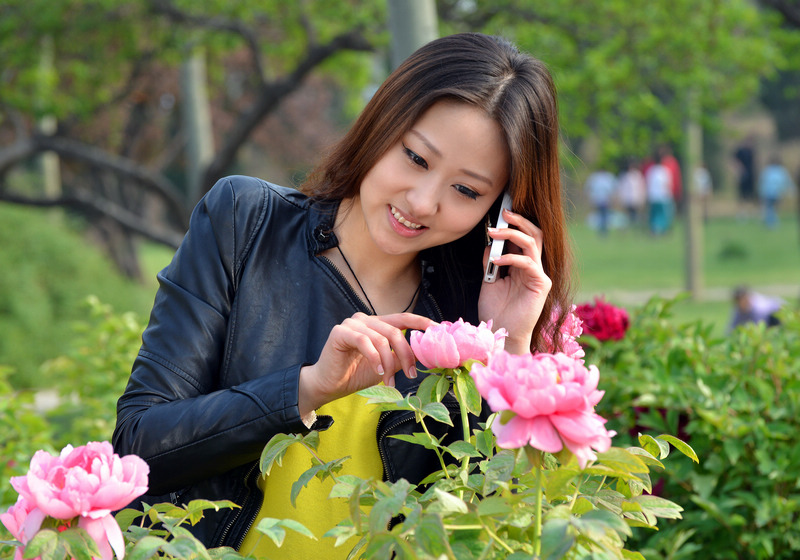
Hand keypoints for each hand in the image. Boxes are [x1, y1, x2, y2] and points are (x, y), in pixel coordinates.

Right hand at [299, 312, 434, 414]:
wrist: (330, 385)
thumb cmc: (357, 374)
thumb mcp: (386, 365)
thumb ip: (401, 356)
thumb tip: (426, 354)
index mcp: (378, 324)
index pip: (404, 318)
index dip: (422, 322)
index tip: (438, 330)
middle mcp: (366, 320)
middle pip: (395, 331)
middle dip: (407, 354)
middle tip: (411, 374)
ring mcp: (352, 323)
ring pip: (381, 338)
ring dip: (389, 362)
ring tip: (390, 381)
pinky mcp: (340, 332)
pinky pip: (363, 341)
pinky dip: (374, 357)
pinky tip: (377, 371)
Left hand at [479, 208, 551, 352]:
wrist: (502, 334)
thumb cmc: (496, 311)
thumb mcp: (488, 282)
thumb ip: (490, 263)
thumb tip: (488, 244)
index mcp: (522, 266)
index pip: (523, 238)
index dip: (514, 224)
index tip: (499, 213)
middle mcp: (534, 267)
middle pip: (535, 234)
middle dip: (519, 220)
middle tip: (503, 213)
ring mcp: (539, 275)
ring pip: (533, 243)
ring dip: (512, 233)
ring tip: (493, 231)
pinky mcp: (541, 284)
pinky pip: (528, 263)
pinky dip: (511, 257)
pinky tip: (496, 259)